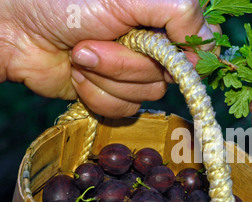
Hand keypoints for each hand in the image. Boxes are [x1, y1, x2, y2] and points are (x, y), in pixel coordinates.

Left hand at [0, 0, 218, 117]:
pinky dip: (97, 94)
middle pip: (171, 76)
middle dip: (130, 63)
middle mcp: (154, 46)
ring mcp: (134, 72)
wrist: (17, 30)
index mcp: (164, 18)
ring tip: (82, 53)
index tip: (161, 51)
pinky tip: (79, 73)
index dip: (187, 56)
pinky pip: (124, 110)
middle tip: (98, 40)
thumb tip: (201, 50)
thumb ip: (180, 11)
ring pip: (147, 95)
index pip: (203, 45)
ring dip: (109, 77)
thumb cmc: (66, 2)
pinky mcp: (114, 94)